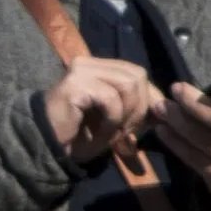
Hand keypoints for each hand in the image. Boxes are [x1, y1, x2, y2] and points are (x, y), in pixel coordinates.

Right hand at [42, 55, 164, 161]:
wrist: (46, 147)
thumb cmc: (80, 135)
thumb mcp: (116, 119)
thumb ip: (137, 107)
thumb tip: (164, 105)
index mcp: (99, 67)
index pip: (137, 73)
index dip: (149, 98)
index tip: (148, 123)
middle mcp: (88, 63)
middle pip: (137, 76)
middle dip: (140, 108)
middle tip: (128, 131)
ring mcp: (80, 71)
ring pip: (127, 85)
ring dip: (127, 115)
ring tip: (115, 133)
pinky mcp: (75, 84)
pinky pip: (110, 99)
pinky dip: (113, 121)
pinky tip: (103, 133)